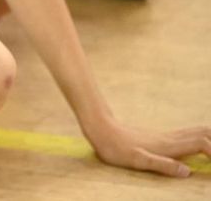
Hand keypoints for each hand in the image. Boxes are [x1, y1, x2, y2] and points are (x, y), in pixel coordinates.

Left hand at [84, 117, 210, 176]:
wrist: (101, 129)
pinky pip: (186, 134)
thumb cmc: (116, 148)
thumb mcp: (138, 160)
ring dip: (209, 137)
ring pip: (195, 131)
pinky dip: (200, 137)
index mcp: (169, 145)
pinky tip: (198, 144)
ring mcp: (165, 136)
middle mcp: (171, 138)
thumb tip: (187, 172)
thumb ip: (163, 165)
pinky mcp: (159, 136)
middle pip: (203, 132)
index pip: (202, 143)